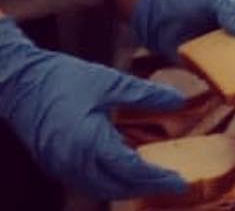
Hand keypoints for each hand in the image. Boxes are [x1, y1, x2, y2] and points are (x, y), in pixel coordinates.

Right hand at [0, 19, 187, 200]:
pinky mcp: (56, 165)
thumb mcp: (110, 82)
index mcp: (89, 143)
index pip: (130, 171)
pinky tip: (125, 170)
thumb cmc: (64, 79)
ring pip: (101, 189)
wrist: (21, 82)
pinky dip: (110, 182)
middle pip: (116, 187)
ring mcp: (61, 168)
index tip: (180, 182)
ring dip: (127, 188)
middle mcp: (74, 163)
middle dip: (146, 188)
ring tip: (154, 180)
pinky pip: (87, 182)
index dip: (157, 178)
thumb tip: (178, 99)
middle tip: (173, 185)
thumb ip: (146, 94)